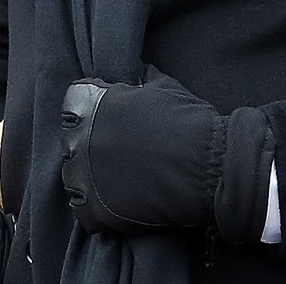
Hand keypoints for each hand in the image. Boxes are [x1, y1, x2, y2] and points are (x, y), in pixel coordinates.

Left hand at [59, 74, 273, 240]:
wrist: (212, 166)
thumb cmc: (191, 122)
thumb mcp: (165, 87)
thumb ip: (140, 81)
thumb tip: (136, 74)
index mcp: (92, 104)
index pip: (73, 104)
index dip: (93, 111)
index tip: (109, 120)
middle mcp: (82, 137)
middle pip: (72, 141)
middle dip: (94, 144)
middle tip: (121, 153)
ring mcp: (86, 175)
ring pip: (73, 177)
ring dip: (91, 177)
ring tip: (119, 179)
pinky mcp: (96, 209)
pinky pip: (83, 210)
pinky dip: (98, 208)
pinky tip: (118, 202)